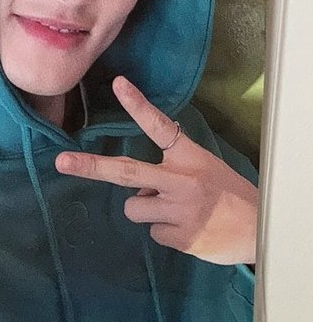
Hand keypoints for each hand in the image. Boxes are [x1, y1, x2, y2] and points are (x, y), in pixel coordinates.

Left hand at [55, 76, 257, 264]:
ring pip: (134, 208)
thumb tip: (138, 189)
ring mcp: (179, 209)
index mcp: (190, 157)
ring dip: (148, 211)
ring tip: (178, 212)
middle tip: (62, 162)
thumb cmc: (228, 194)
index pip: (160, 126)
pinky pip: (153, 233)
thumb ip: (172, 171)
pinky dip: (166, 232)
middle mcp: (181, 180)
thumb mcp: (206, 168)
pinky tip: (189, 229)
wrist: (260, 229)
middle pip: (126, 171)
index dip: (138, 105)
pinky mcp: (180, 237)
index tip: (118, 84)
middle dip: (90, 166)